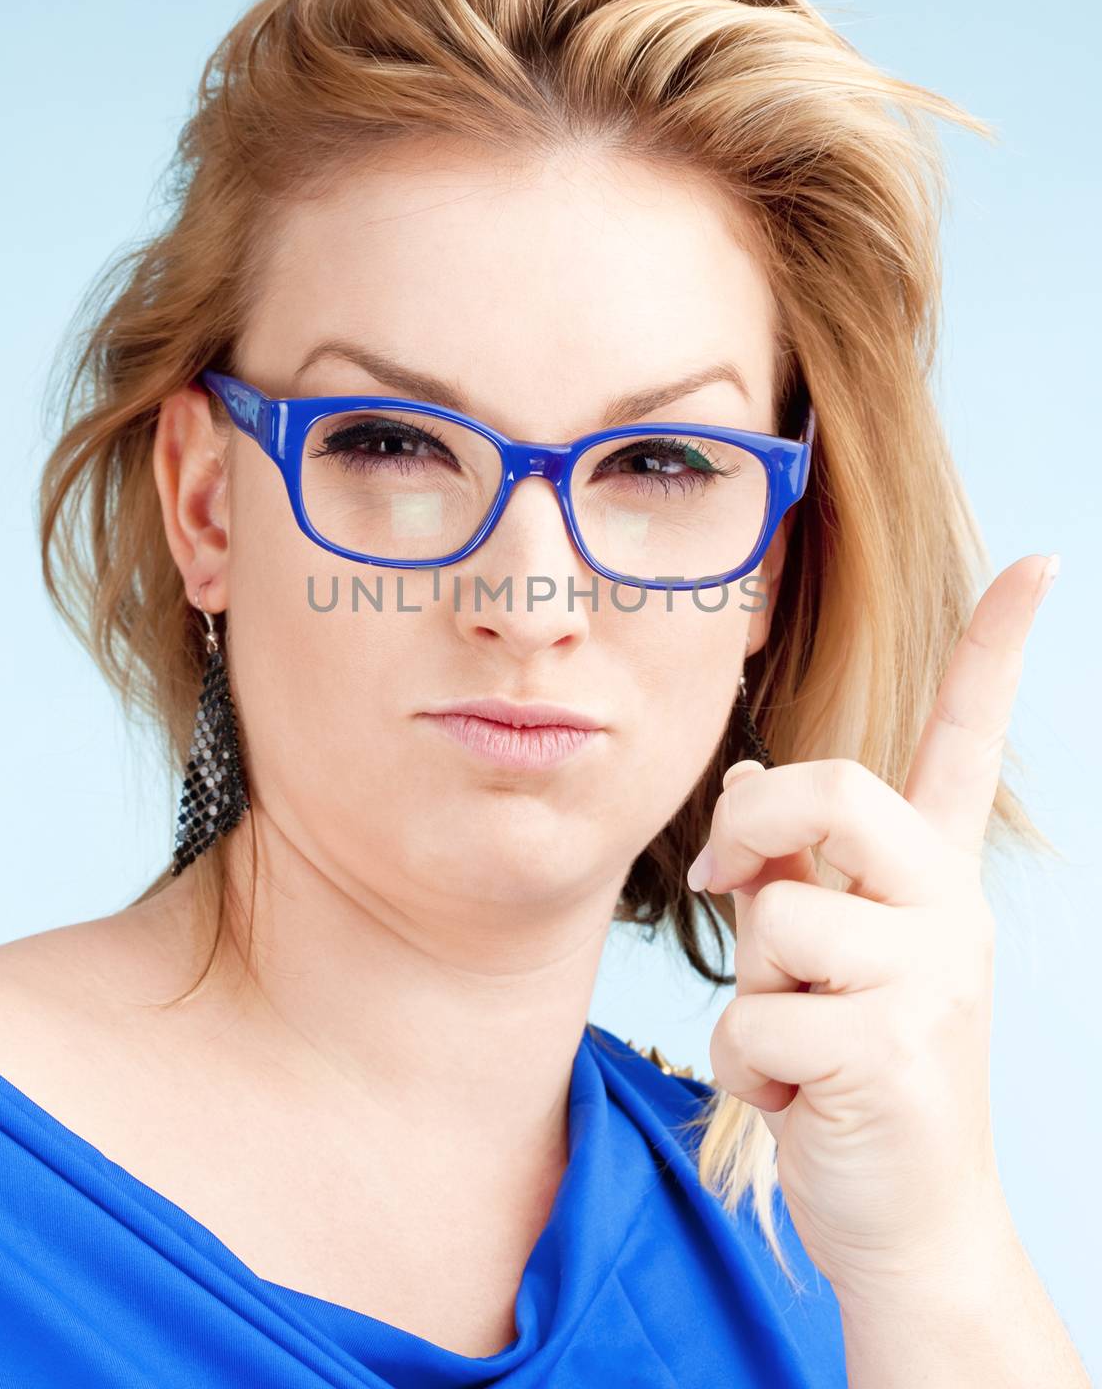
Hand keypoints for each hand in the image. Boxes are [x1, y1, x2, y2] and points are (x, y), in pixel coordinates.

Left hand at [686, 553, 1059, 1307]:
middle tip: (739, 874)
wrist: (907, 1218)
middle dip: (759, 826)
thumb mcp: (826, 951)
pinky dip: (745, 1066)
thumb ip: (793, 866)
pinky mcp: (890, 1052)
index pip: (969, 743)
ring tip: (800, 1037)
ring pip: (773, 919)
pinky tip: (799, 1097)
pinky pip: (753, 1020)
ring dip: (753, 990)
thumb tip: (748, 787)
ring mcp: (932, 980)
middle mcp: (949, 909)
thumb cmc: (850, 1065)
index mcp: (935, 874)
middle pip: (833, 789)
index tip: (1039, 561)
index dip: (998, 652)